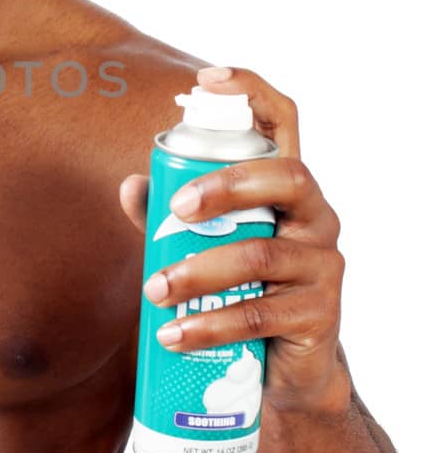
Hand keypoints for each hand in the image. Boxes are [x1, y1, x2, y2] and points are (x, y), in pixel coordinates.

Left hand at [118, 66, 347, 411]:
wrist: (286, 372)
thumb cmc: (243, 292)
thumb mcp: (204, 249)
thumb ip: (168, 218)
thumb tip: (129, 185)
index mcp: (287, 190)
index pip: (284, 124)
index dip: (252, 92)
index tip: (206, 80)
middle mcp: (316, 218)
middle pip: (285, 178)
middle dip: (226, 185)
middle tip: (174, 211)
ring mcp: (324, 266)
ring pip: (262, 254)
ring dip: (199, 271)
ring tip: (154, 292)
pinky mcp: (320, 316)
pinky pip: (261, 314)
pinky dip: (210, 324)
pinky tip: (174, 334)